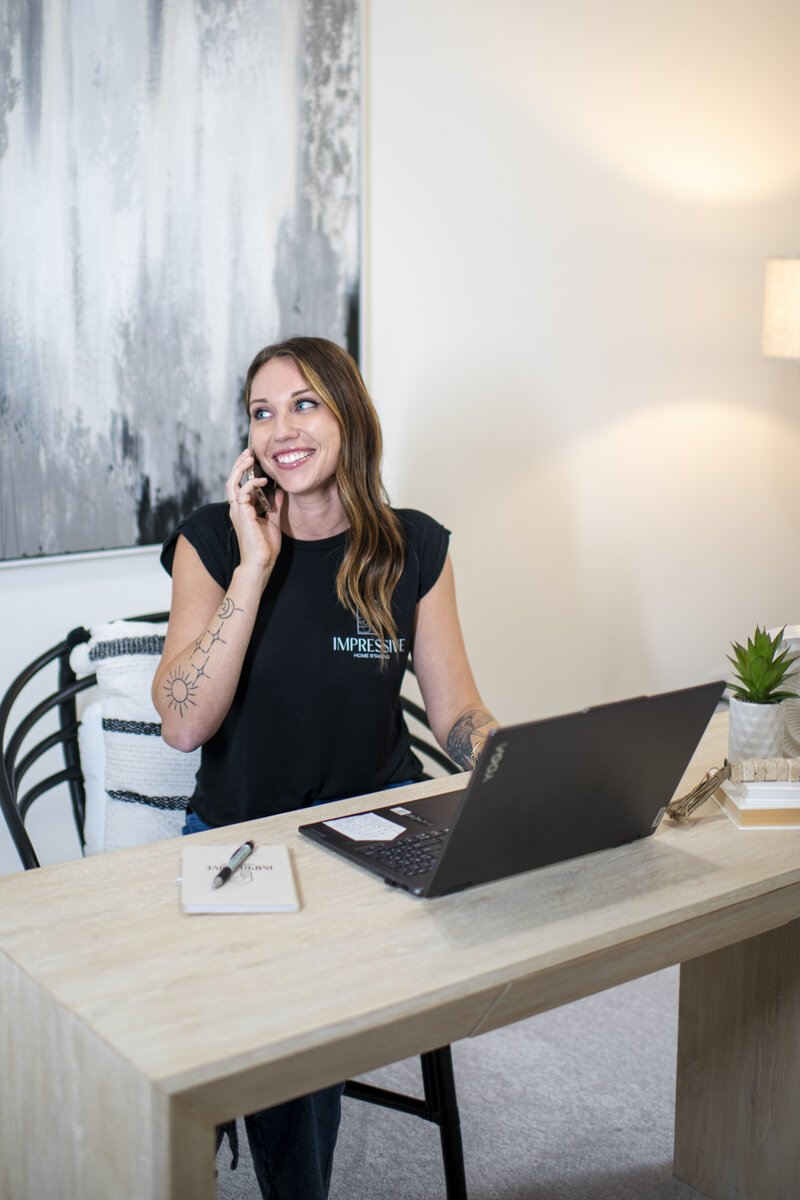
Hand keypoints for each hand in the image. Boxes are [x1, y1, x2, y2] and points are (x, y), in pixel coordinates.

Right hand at [225, 449, 282, 574]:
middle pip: (231, 480)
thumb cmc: (265, 548)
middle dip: (239, 464)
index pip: (239, 485)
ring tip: (250, 457)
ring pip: (232, 482)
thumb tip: (280, 491)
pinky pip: (243, 491)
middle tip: (248, 452)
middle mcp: (236, 509)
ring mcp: (237, 511)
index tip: (253, 459)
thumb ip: (275, 506)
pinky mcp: (242, 514)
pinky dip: (252, 483)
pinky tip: (263, 481)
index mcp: (242, 510)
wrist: (261, 563)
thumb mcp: (273, 521)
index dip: (244, 471)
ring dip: (241, 468)